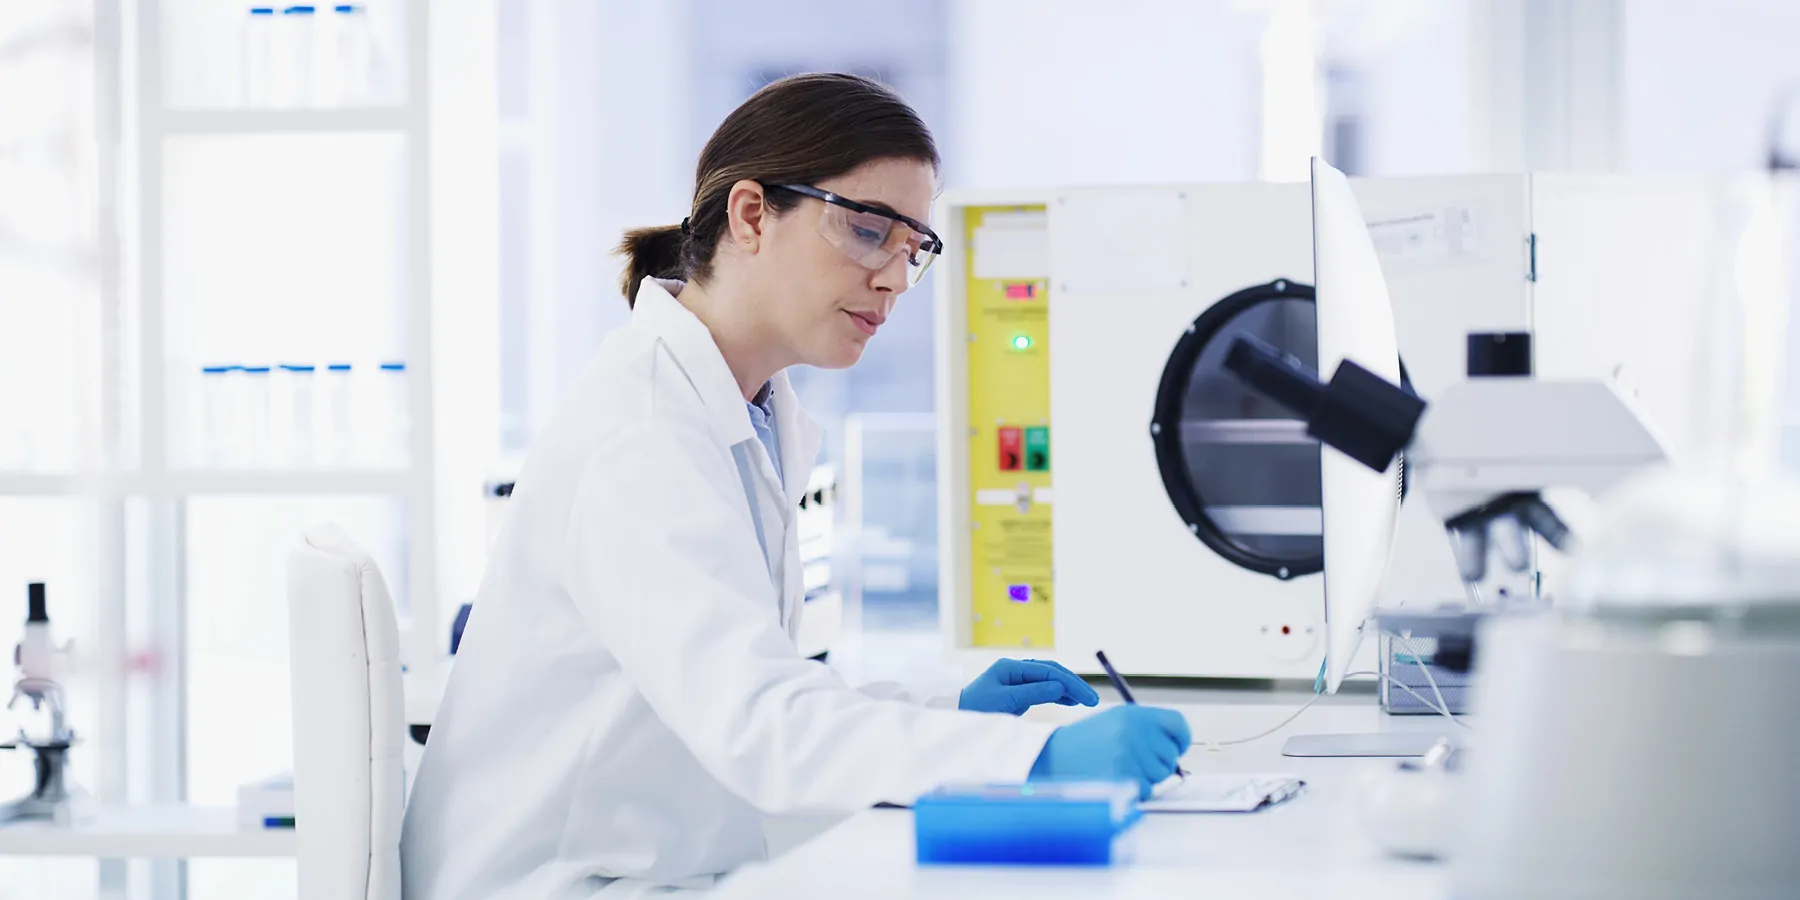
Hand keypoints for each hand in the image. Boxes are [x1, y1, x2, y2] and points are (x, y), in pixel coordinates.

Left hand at [958, 658, 1099, 714]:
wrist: (957, 719)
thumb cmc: (975, 709)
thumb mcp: (1004, 702)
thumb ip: (1033, 693)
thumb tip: (1060, 686)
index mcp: (1010, 667)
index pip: (1047, 671)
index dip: (1069, 683)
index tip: (1085, 697)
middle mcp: (1016, 670)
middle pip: (1051, 672)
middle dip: (1073, 684)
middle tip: (1092, 700)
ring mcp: (1018, 681)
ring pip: (1050, 680)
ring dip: (1069, 689)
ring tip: (1086, 700)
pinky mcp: (1018, 693)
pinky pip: (1044, 690)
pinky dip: (1059, 695)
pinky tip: (1072, 700)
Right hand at [1028, 706, 1191, 799]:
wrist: (1053, 758)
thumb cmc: (1085, 743)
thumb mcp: (1114, 723)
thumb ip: (1146, 730)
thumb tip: (1177, 750)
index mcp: (1135, 714)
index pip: (1177, 724)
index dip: (1181, 739)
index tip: (1178, 748)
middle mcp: (1135, 731)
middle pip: (1171, 755)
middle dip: (1157, 763)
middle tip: (1131, 762)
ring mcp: (1130, 754)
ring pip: (1160, 775)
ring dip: (1145, 778)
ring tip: (1118, 768)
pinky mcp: (1125, 776)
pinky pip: (1147, 791)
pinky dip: (1135, 791)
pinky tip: (1114, 780)